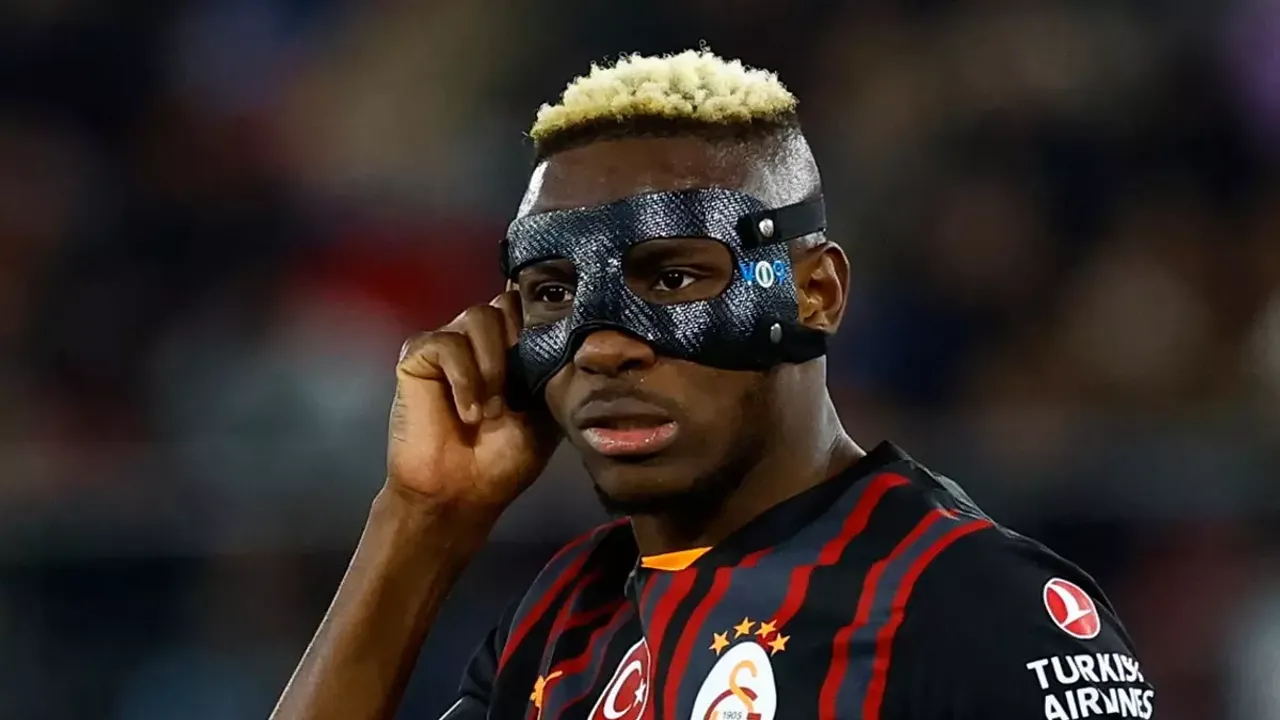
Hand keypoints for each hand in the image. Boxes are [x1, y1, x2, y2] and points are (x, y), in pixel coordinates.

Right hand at [386, 291, 559, 510]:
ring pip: (480, 316)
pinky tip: (469, 413)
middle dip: (521, 342)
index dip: (544, 316)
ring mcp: (451, 342)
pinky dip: (464, 379)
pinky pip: (447, 344)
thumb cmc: (505, 458)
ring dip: (493, 365)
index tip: (559, 337)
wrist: (461, 493)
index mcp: (516, 347)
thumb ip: (556, 368)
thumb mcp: (548, 411)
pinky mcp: (419, 355)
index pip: (531, 304)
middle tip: (522, 387)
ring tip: (493, 410)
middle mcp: (484, 337)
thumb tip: (577, 331)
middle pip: (508, 302)